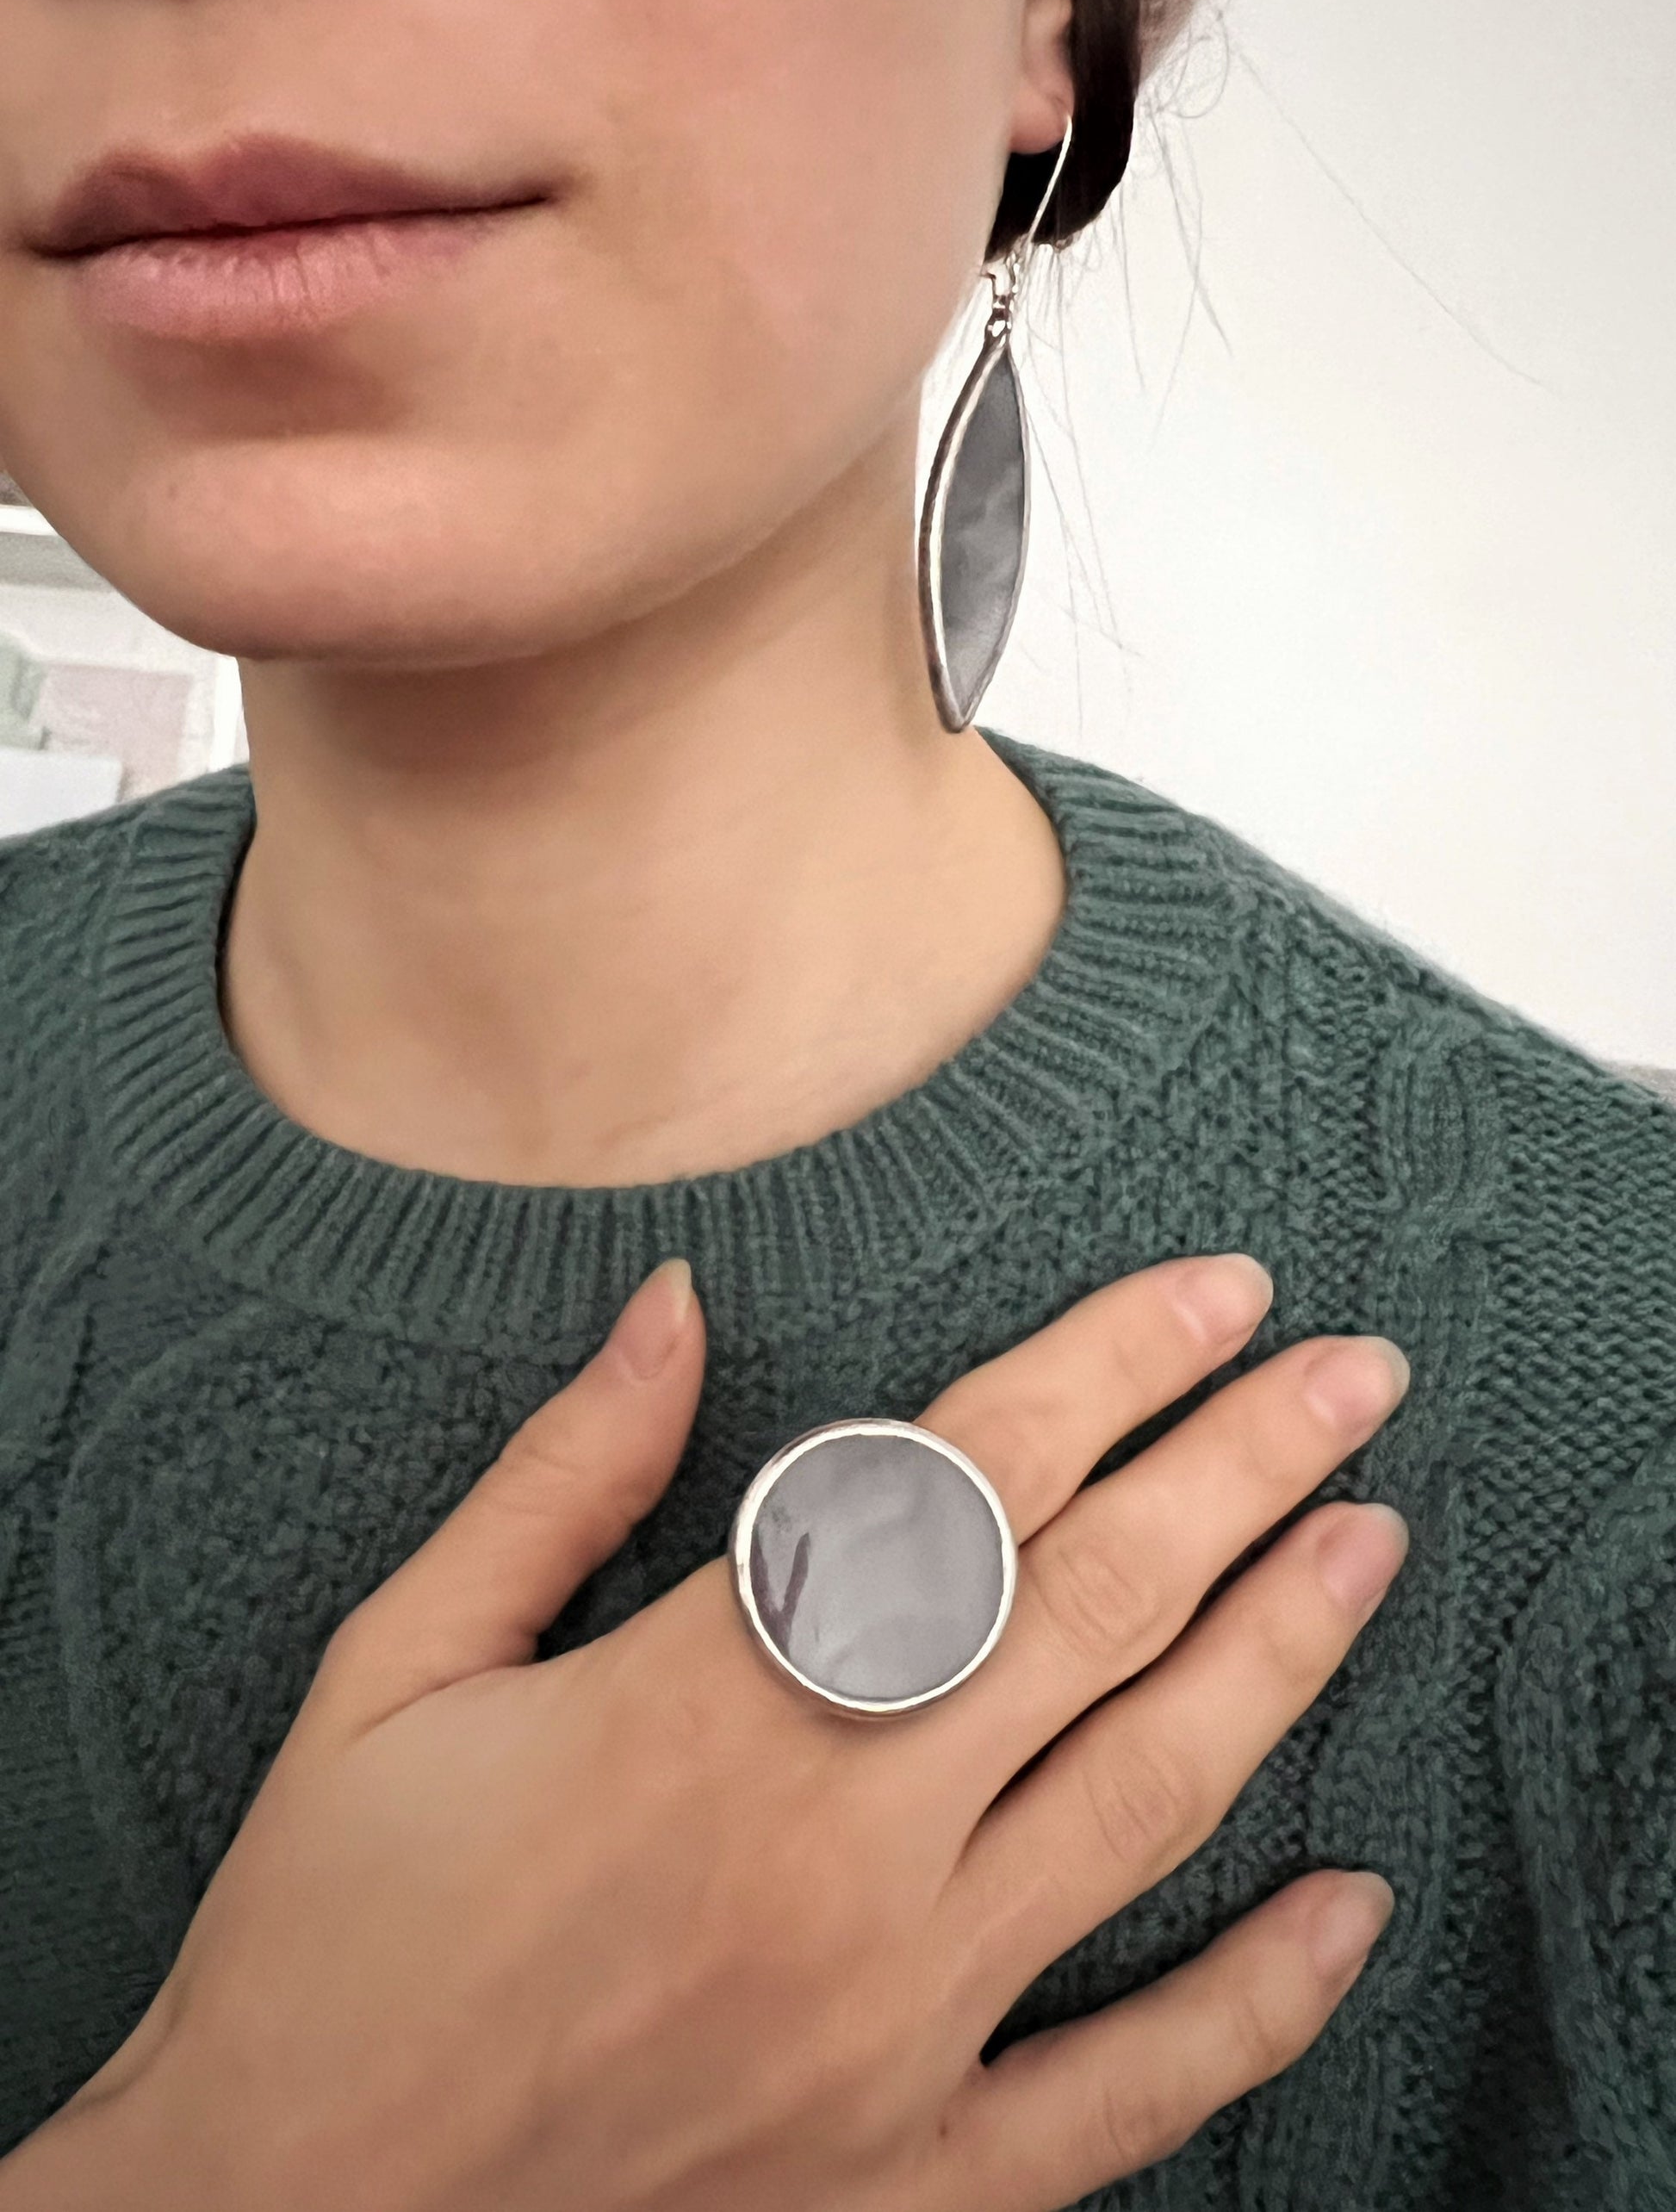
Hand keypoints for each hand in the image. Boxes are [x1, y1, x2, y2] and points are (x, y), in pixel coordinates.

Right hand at [9, 1252, 1408, 2211]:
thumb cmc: (322, 1940)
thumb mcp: (394, 1671)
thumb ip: (559, 1481)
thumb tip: (675, 1310)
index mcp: (705, 1707)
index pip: (970, 1482)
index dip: (1113, 1366)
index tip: (1215, 1295)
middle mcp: (832, 1852)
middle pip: (1096, 1606)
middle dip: (1244, 1467)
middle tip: (1350, 1376)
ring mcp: (889, 2025)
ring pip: (1145, 1800)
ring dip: (1279, 1655)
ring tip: (1368, 1543)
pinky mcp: (902, 2176)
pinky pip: (1129, 2090)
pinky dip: (1258, 2006)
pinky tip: (1352, 1910)